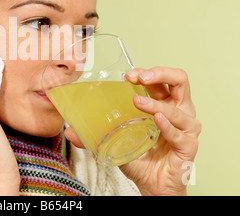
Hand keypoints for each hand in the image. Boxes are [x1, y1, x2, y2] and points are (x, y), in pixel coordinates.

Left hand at [65, 67, 200, 195]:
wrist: (152, 184)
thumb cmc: (140, 157)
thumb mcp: (115, 140)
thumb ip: (94, 134)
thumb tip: (70, 131)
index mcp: (163, 103)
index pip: (161, 78)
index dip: (146, 71)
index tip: (128, 74)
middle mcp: (178, 110)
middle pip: (179, 81)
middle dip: (159, 73)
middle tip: (140, 77)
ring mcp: (185, 128)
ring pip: (177, 108)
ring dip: (156, 103)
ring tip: (137, 102)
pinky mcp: (188, 146)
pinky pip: (179, 134)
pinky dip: (167, 126)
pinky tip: (157, 120)